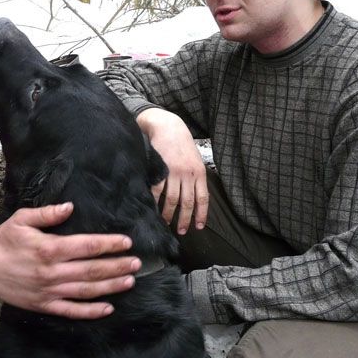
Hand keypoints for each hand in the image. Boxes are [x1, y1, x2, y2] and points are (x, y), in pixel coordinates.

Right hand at [0, 202, 139, 318]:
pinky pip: (72, 311)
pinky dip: (91, 311)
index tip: (126, 242)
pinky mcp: (44, 305)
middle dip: (117, 266)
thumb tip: (70, 207)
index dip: (109, 244)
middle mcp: (52, 272)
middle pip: (92, 270)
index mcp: (49, 249)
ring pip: (87, 290)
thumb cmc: (4, 240)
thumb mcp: (22, 219)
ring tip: (130, 281)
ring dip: (111, 286)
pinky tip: (108, 307)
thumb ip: (48, 214)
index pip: (87, 246)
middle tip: (136, 263)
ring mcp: (49, 291)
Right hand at [137, 107, 207, 233]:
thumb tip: (195, 198)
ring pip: (172, 199)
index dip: (201, 215)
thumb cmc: (181, 144)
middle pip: (187, 203)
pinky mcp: (160, 169)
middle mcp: (188, 174)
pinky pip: (157, 190)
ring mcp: (174, 172)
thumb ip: (196, 177)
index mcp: (199, 172)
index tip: (199, 227)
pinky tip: (154, 208)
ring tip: (166, 222)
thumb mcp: (195, 160)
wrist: (168, 127)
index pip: (203, 199)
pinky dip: (155, 202)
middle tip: (181, 231)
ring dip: (169, 214)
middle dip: (184, 220)